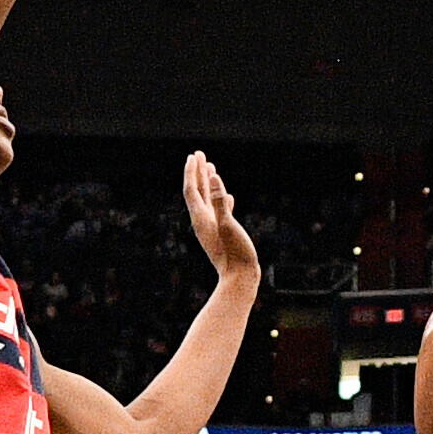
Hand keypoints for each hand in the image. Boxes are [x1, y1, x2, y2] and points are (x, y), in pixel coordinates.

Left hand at [180, 153, 254, 285]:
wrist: (240, 280)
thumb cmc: (235, 254)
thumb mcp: (228, 225)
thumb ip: (220, 201)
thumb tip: (213, 177)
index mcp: (202, 219)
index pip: (192, 190)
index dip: (192, 172)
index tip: (193, 155)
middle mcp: (204, 221)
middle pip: (197, 192)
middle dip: (198, 172)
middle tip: (200, 154)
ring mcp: (213, 227)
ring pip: (209, 200)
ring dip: (208, 183)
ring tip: (211, 168)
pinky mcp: (224, 233)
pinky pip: (220, 211)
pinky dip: (222, 199)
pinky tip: (229, 196)